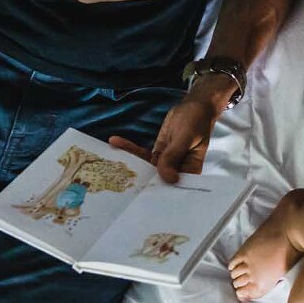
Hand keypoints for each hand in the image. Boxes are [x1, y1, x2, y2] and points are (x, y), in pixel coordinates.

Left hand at [108, 84, 230, 183]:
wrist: (194, 107)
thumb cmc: (196, 121)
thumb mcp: (185, 137)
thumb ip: (174, 157)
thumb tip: (168, 179)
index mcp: (190, 172)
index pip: (174, 188)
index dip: (158, 194)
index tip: (138, 196)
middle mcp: (177, 172)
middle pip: (156, 181)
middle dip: (137, 180)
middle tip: (116, 179)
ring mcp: (166, 163)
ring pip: (145, 168)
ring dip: (128, 162)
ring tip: (107, 160)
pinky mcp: (157, 154)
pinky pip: (141, 154)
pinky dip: (128, 148)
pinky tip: (115, 141)